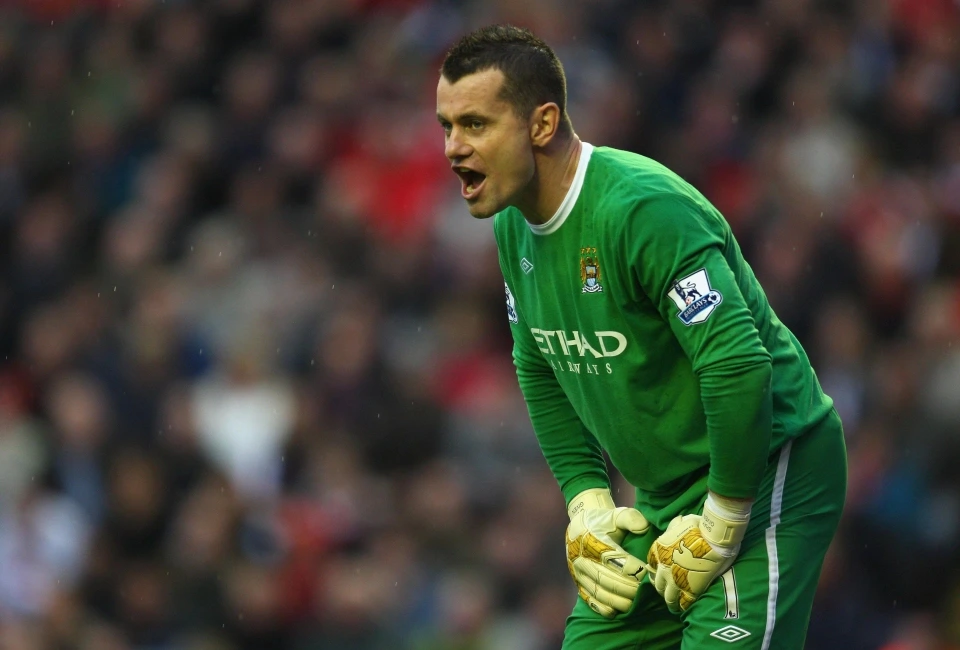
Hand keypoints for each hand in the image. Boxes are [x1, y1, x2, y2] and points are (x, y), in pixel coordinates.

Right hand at [565, 488, 650, 617]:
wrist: (579, 526)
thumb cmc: (604, 521)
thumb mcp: (616, 514)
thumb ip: (631, 518)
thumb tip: (643, 527)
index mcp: (592, 540)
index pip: (616, 560)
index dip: (634, 570)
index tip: (648, 573)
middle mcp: (582, 558)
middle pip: (607, 579)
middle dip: (629, 589)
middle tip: (645, 592)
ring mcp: (578, 572)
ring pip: (599, 592)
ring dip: (619, 601)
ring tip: (635, 602)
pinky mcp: (577, 582)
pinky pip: (590, 600)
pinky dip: (604, 608)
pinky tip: (617, 610)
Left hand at [647, 493, 749, 612]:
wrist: (714, 537)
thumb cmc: (700, 527)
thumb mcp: (682, 521)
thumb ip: (676, 525)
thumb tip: (677, 522)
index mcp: (659, 550)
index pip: (652, 566)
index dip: (657, 572)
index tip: (662, 576)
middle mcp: (662, 567)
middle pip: (658, 584)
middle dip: (662, 589)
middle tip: (669, 592)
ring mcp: (675, 580)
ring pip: (668, 597)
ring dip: (671, 602)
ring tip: (675, 606)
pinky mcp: (689, 590)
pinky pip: (683, 602)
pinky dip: (683, 606)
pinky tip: (685, 607)